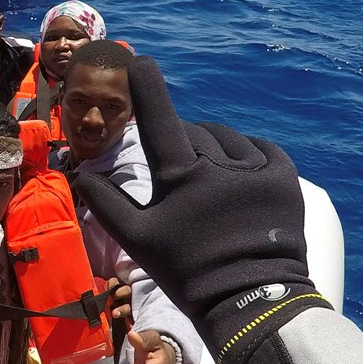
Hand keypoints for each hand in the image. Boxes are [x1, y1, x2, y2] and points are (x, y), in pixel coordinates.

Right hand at [73, 56, 331, 363]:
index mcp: (181, 177)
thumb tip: (77, 172)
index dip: (147, 87)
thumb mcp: (137, 240)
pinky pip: (260, 148)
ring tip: (210, 183)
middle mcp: (220, 165)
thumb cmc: (186, 272)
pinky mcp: (285, 179)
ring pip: (226, 139)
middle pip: (192, 132)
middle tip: (179, 179)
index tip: (138, 61)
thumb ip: (105, 202)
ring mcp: (256, 170)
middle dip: (180, 143)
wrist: (250, 302)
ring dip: (213, 149)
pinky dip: (246, 155)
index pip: (159, 118)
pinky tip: (239, 176)